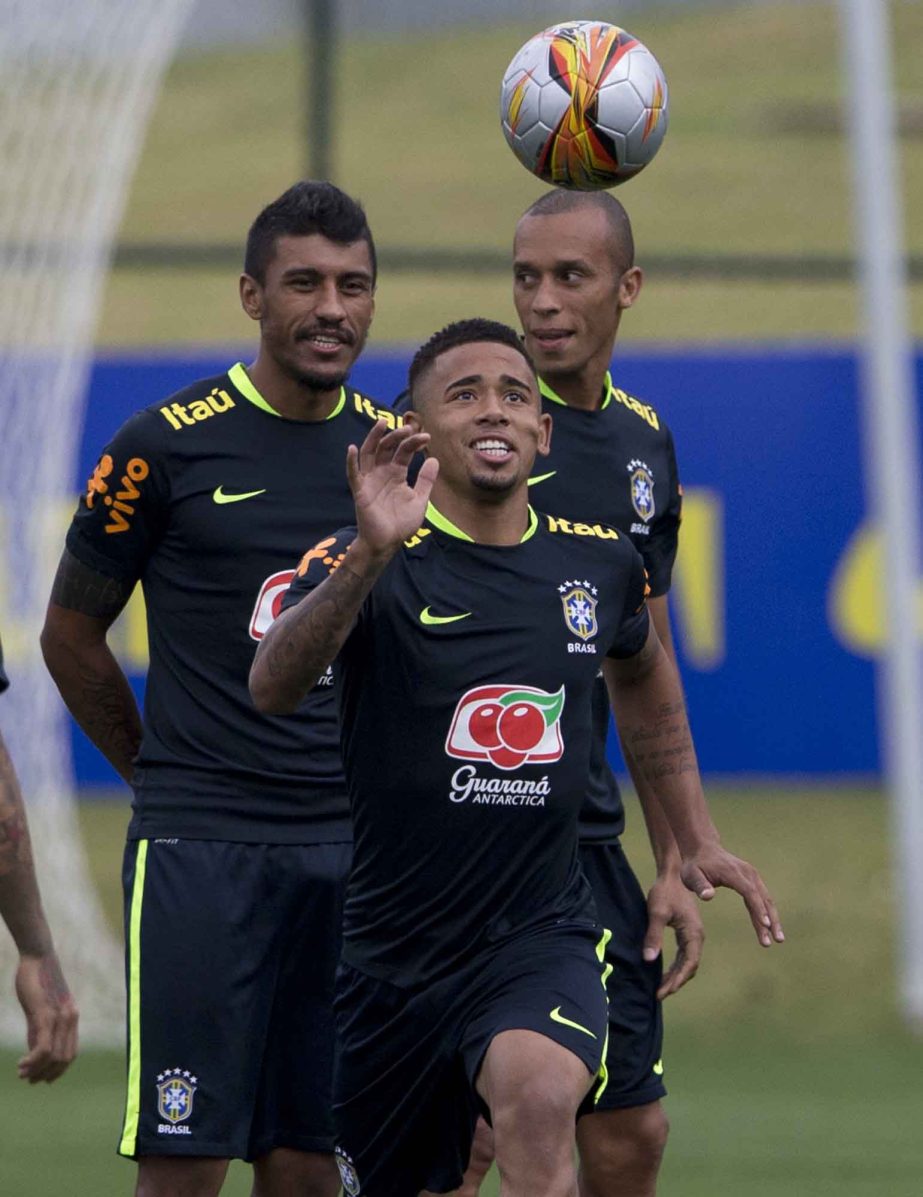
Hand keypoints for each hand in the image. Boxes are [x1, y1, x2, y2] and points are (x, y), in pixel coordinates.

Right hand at [15, 951, 78, 1082]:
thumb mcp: (39, 1009)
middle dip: (47, 1074)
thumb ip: (38, 1031)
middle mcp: (70, 1019)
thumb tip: (34, 1055)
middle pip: (65, 1059)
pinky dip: (33, 1061)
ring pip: (55, 1056)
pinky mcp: (45, 1014)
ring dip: (37, 1071)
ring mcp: (59, 1017)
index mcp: (71, 1018)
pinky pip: (44, 1047)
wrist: (37, 956)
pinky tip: (21, 1064)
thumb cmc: (36, 982)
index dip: (58, 1070)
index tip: (41, 1079)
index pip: (71, 1053)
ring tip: (22, 1073)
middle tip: (29, 1079)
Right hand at [347, 421, 437, 555]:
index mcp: (396, 474)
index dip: (414, 443)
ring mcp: (370, 480)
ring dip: (374, 438)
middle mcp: (382, 473)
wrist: (387, 543)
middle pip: (387, 447)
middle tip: (408, 428)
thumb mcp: (420, 500)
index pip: (403, 452)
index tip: (426, 437)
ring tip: (382, 423)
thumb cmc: (401, 523)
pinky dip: (351, 461)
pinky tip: (352, 448)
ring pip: (369, 453)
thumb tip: (434, 459)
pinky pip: (353, 474)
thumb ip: (426, 480)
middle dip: (397, 436)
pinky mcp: (360, 491)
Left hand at [643, 872, 705, 998]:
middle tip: (659, 994)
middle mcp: (697, 936)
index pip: (688, 964)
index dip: (677, 980)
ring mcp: (693, 935)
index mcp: (693, 933)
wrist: (672, 875)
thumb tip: (648, 960)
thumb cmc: (664, 892)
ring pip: (687, 963)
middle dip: (675, 982)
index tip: (663, 991)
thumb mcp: (656, 913)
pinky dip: (676, 966)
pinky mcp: (687, 932)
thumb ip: (653, 936)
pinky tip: (665, 973)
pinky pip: (684, 955)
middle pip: (689, 966)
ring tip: (661, 989)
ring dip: (675, 976)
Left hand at [681, 844, 783, 948]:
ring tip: (778, 939)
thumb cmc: (695, 865)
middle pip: (763, 898)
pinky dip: (766, 913)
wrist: (702, 849)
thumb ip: (700, 886)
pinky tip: (770, 928)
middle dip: (771, 919)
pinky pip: (762, 898)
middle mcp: (747, 873)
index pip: (749, 892)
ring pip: (766, 899)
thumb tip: (708, 897)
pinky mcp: (752, 880)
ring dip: (773, 919)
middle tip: (777, 940)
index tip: (765, 925)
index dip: (758, 908)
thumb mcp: (691, 875)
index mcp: (733, 872)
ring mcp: (751, 875)